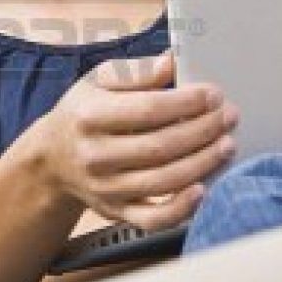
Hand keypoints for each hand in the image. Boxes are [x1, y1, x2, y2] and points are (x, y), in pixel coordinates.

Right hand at [31, 51, 237, 231]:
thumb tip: (172, 62)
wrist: (52, 159)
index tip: (214, 94)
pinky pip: (152, 219)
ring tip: (226, 144)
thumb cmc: (84, 112)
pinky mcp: (116, 212)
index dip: (187, 103)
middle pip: (160, 147)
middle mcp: (95, 155)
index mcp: (90, 115)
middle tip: (229, 117)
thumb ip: (137, 71)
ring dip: (202, 163)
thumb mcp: (99, 80)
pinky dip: (181, 209)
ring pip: (162, 182)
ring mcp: (105, 188)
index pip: (148, 109)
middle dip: (203, 131)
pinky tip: (202, 189)